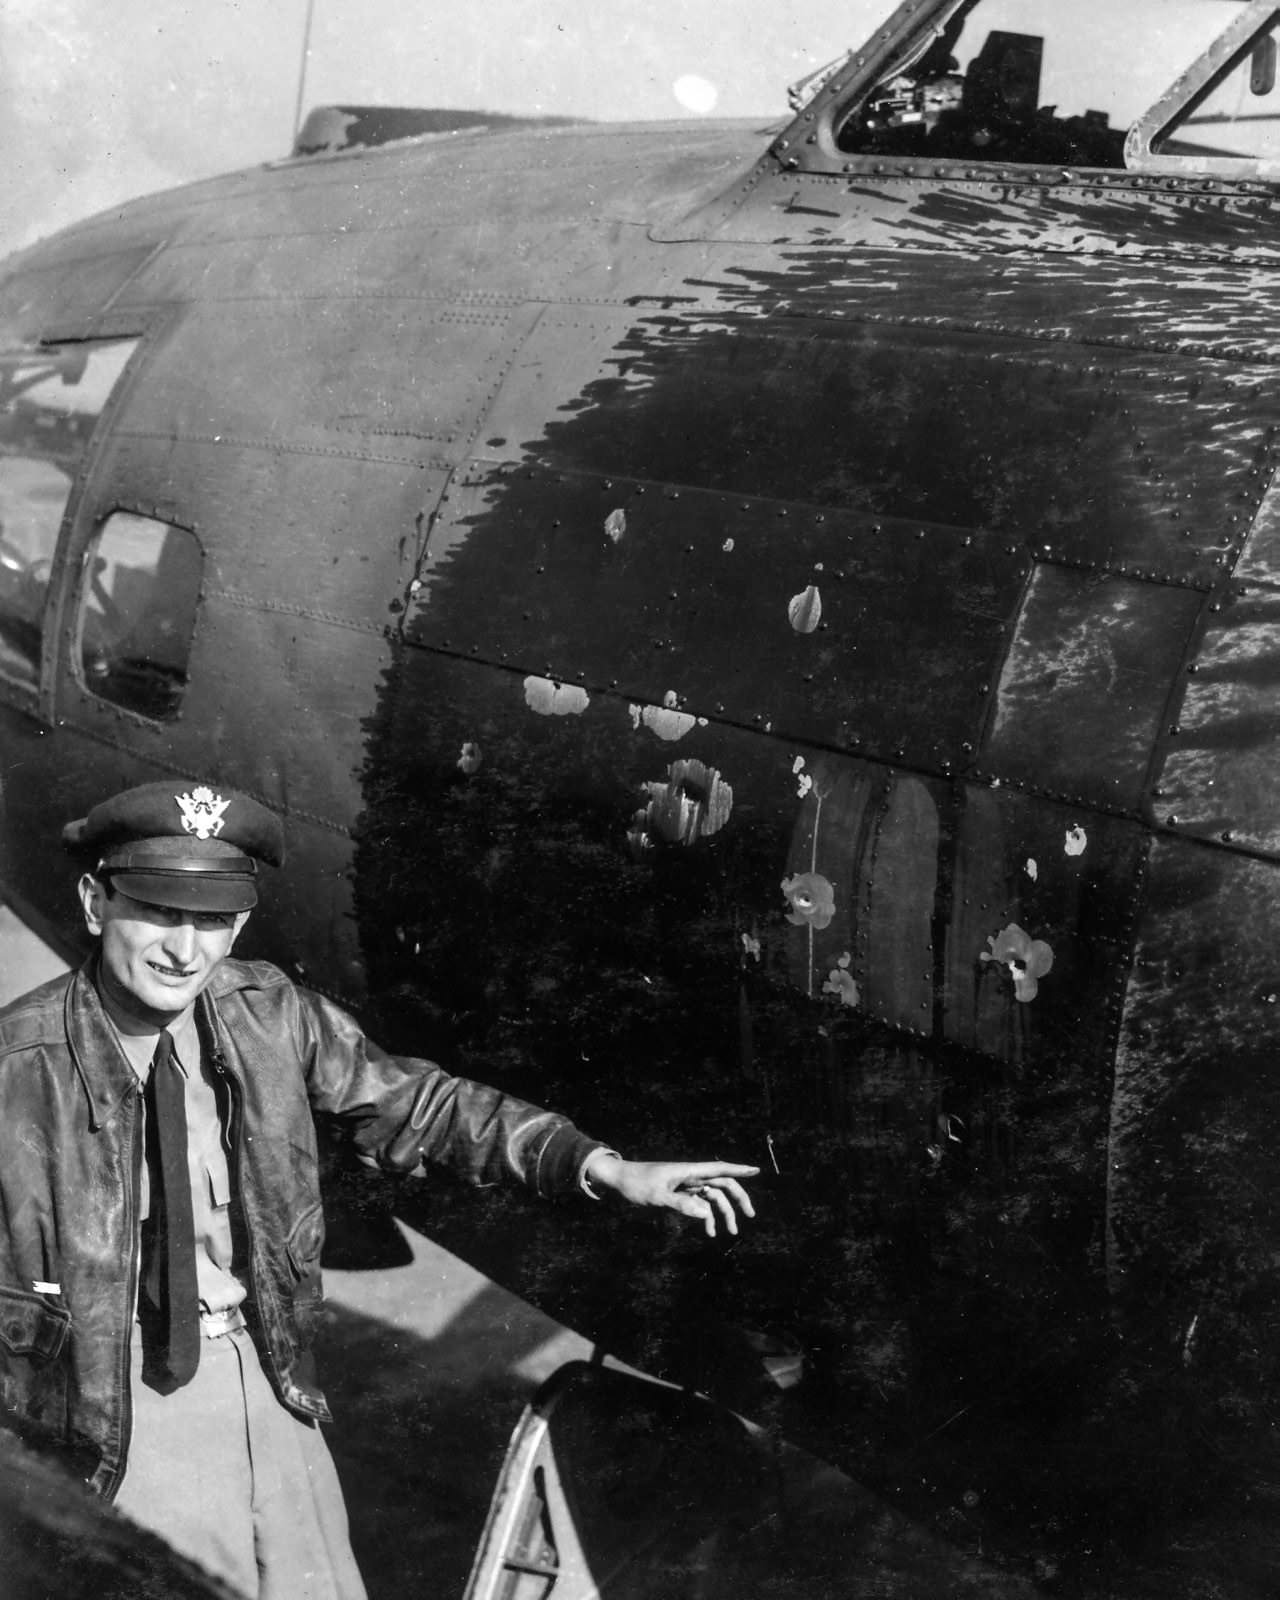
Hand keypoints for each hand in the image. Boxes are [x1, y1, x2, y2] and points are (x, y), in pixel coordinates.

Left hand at [582, 1152, 758, 1236]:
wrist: (620, 1179)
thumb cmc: (637, 1183)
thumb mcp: (656, 1195)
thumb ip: (680, 1203)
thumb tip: (705, 1212)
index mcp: (688, 1171)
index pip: (719, 1168)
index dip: (739, 1169)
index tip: (757, 1170)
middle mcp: (691, 1176)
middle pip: (722, 1183)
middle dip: (738, 1198)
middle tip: (749, 1215)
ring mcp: (687, 1185)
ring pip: (713, 1196)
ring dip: (723, 1213)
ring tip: (731, 1232)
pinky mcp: (680, 1193)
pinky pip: (700, 1204)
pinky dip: (707, 1217)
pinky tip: (709, 1232)